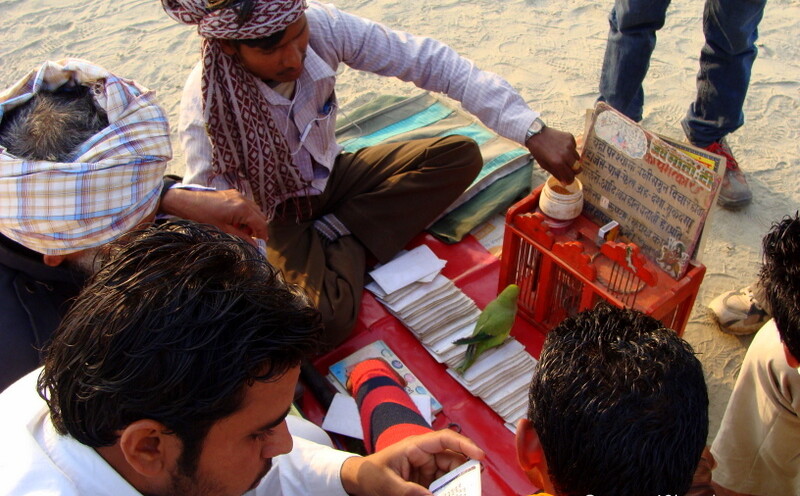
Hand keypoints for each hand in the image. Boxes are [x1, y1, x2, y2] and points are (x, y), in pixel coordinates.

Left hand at [159, 188, 268, 243]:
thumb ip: (241, 237)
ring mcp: (238, 195)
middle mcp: (243, 199)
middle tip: (251, 239)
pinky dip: (245, 214)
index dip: (263, 235)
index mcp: (242, 208)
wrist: (187, 201)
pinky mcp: (232, 193)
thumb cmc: (202, 215)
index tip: (261, 244)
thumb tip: (254, 245)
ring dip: (252, 221)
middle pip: (260, 216)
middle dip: (258, 228)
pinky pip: (246, 204)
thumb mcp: (223, 230)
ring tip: (241, 231)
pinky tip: (235, 222)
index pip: (261, 223)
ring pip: (254, 210)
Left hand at [340, 430, 484, 495]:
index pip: (444, 439)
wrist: (359, 480)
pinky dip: (448, 492)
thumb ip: (408, 492)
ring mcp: (427, 468)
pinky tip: (451, 494)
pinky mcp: (426, 480)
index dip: (465, 445)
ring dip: (457, 485)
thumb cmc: (370, 474)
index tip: (480, 456)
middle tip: (473, 487)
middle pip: (453, 459)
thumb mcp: (386, 485)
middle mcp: (425, 455)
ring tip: (463, 491)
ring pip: (451, 474)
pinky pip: (443, 485)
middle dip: (465, 472)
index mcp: (415, 446)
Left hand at [526, 127, 581, 183]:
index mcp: (558, 163)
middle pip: (578, 168)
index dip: (569, 180)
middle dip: (573, 171)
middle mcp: (566, 154)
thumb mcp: (544, 165)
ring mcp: (570, 145)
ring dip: (572, 160)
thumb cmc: (538, 151)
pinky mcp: (571, 138)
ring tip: (563, 157)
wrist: (536, 134)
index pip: (570, 176)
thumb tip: (565, 183)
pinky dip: (571, 150)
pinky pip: (575, 148)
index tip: (568, 180)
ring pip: (577, 158)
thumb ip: (556, 174)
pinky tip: (562, 147)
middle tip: (568, 170)